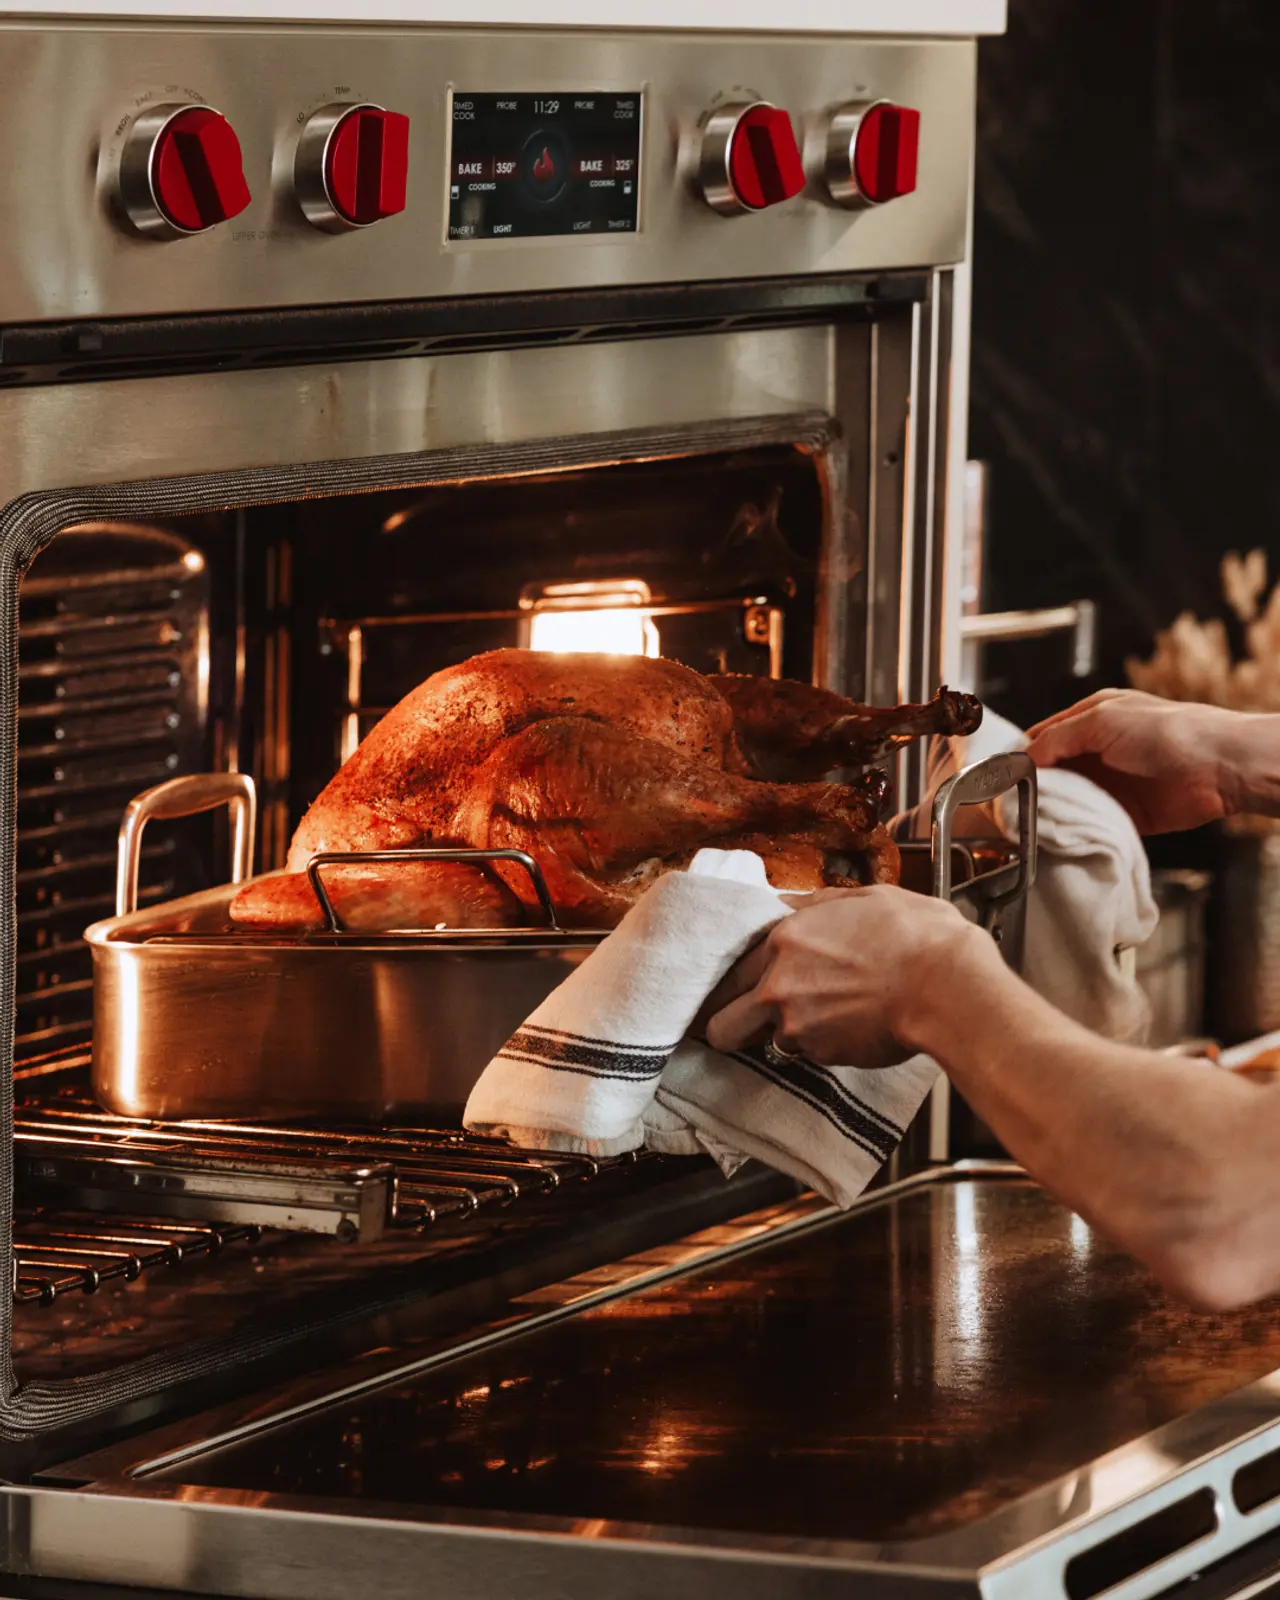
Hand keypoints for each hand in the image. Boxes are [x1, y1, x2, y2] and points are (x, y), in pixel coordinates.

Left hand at [704, 885, 990, 1068]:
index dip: (730, 986)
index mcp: (783, 941)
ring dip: (784, 1034)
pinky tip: (850, 1025)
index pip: (728, 974)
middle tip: (749, 1022)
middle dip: (732, 1025)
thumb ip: (813, 906)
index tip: (735, 992)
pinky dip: (823, 1044)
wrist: (948, 985)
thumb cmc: (914, 936)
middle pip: (721, 1026)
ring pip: (766, 1042)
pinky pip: (808, 1053)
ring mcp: (798, 1027)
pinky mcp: (824, 1055)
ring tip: (822, 1017)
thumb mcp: (862, 899)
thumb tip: (788, 903)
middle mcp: (778, 987)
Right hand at [1026, 689, 1248, 834]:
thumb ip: (1058, 739)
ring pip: (1068, 799)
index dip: (1021, 757)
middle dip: (1033, 787)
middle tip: (1011, 804)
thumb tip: (1025, 758)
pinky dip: (1075, 829)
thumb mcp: (1101, 721)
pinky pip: (1090, 822)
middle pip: (1052, 772)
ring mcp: (1111, 783)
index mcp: (1092, 718)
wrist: (1218, 769)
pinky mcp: (1124, 813)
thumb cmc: (1169, 732)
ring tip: (1031, 821)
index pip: (1043, 738)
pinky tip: (1060, 834)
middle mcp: (1098, 750)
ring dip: (1053, 810)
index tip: (1003, 778)